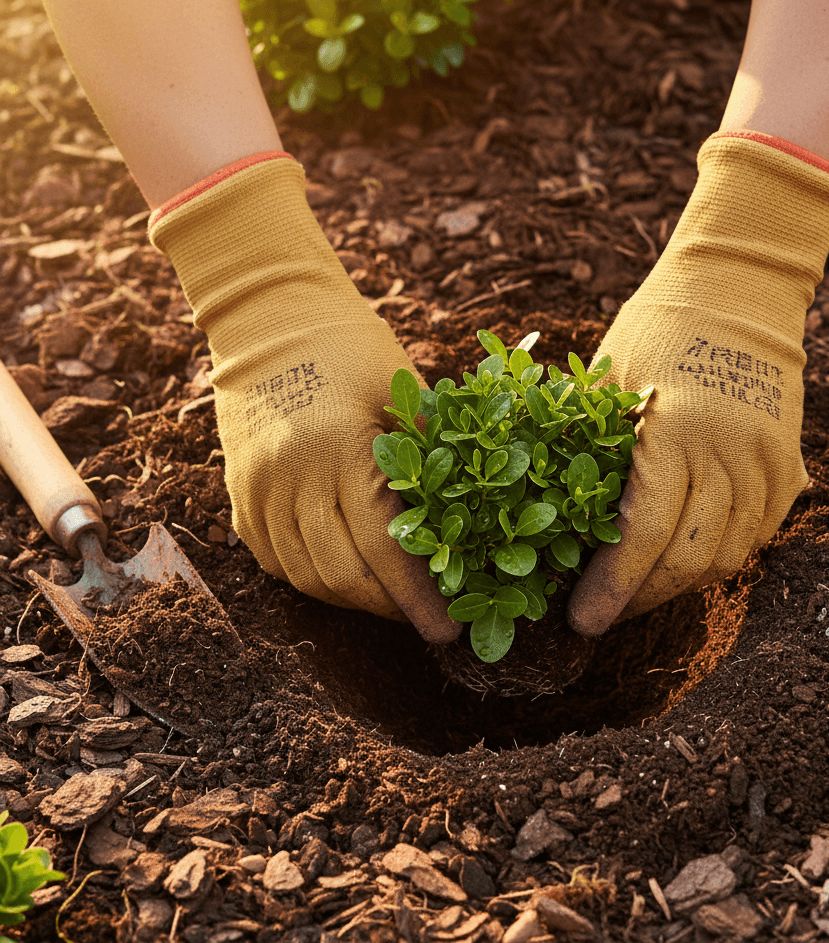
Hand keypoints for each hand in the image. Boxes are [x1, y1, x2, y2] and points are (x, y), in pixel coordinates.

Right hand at [149, 153, 458, 642]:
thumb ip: (428, 455)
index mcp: (343, 451)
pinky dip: (310, 579)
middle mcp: (293, 478)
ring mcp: (258, 490)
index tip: (447, 630)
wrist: (267, 315)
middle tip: (424, 618)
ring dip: (351, 600)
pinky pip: (273, 561)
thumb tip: (471, 518)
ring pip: (305, 578)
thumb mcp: (402, 391)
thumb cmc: (352, 347)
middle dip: (389, 610)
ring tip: (389, 602)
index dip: (419, 598)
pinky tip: (343, 577)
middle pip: (343, 577)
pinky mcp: (238, 495)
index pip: (386, 549)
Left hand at [567, 131, 828, 635]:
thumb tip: (544, 519)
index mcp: (674, 432)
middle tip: (604, 612)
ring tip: (639, 591)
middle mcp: (730, 455)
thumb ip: (586, 447)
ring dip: (680, 586)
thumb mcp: (607, 381)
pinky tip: (682, 561)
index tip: (581, 621)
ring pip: (727, 559)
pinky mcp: (790, 467)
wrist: (739, 288)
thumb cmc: (656, 328)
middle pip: (688, 561)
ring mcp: (768, 464)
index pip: (643, 536)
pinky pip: (758, 538)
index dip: (611, 589)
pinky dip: (718, 559)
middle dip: (641, 599)